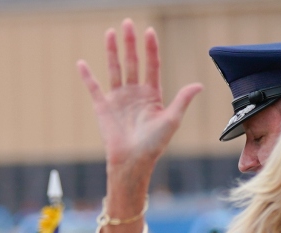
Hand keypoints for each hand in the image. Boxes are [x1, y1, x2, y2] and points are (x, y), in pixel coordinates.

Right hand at [77, 19, 202, 176]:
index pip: (152, 65)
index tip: (150, 31)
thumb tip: (198, 85)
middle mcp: (135, 93)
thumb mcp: (171, 120)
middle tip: (128, 23)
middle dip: (130, 42)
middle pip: (133, 62)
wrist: (132, 161)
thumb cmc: (154, 144)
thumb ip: (182, 100)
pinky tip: (82, 63)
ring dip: (112, 51)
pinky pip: (94, 88)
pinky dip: (87, 76)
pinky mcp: (103, 107)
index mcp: (152, 94)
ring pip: (115, 68)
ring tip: (110, 32)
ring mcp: (118, 99)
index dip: (151, 49)